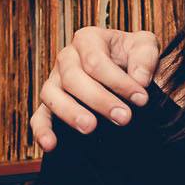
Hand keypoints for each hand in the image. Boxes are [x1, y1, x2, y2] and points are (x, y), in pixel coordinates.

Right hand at [29, 27, 161, 149]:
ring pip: (52, 95)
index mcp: (88, 40)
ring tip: (90, 127)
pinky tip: (50, 145)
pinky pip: (39, 117)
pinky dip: (42, 131)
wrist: (125, 65)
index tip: (141, 99)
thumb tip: (139, 80)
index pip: (95, 61)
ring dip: (70, 113)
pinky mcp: (50, 104)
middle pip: (73, 78)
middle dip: (100, 100)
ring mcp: (55, 81)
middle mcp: (66, 58)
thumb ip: (145, 58)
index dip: (119, 81)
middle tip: (124, 117)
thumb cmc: (133, 55)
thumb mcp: (145, 46)